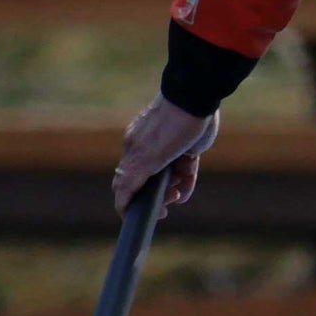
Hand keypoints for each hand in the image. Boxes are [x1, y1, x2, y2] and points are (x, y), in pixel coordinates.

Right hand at [114, 96, 218, 215]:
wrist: (197, 100)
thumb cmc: (169, 125)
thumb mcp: (147, 155)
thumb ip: (132, 178)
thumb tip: (119, 199)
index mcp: (133, 151)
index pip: (125, 183)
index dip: (130, 202)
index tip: (141, 215)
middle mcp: (148, 152)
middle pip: (148, 184)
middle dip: (155, 197)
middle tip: (166, 206)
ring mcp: (170, 151)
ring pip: (168, 180)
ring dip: (172, 191)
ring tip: (177, 194)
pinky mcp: (189, 149)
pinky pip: (185, 172)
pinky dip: (185, 184)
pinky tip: (184, 192)